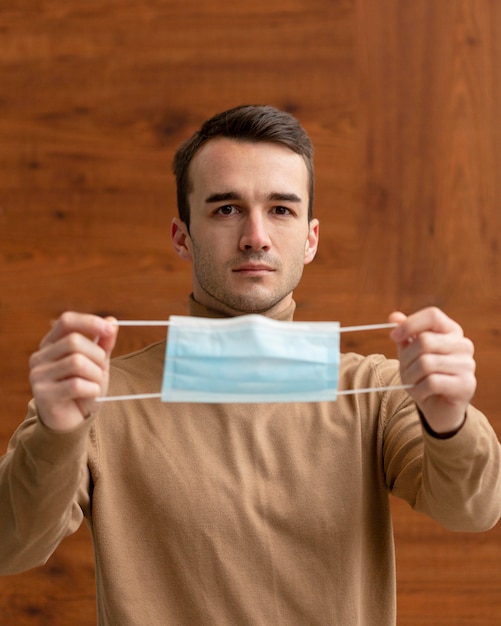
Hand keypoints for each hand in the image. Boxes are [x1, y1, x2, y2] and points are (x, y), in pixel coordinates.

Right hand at [29, 312, 118, 431]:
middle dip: (97, 356)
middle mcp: (40, 357)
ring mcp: (38, 376)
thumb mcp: (97, 363)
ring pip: (76, 362)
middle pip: (74, 342)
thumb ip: (103, 343)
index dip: (90, 322)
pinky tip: (90, 394)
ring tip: (95, 384)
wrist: (72, 422)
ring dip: (96, 374)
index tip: (110, 329)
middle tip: (100, 371)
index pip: (67, 321)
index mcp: (51, 344)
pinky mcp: (43, 395)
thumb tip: (112, 322)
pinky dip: (92, 389)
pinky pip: (76, 385)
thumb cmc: (84, 389)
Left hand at [389, 307, 475, 433]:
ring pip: (426, 363)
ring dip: (410, 376)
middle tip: (404, 370)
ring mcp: (467, 365)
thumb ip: (405, 334)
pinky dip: (419, 390)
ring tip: (412, 383)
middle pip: (425, 341)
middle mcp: (463, 345)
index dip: (410, 324)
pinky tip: (422, 394)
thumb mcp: (410, 352)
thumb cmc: (424, 375)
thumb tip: (394, 317)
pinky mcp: (466, 385)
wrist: (440, 408)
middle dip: (406, 358)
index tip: (394, 336)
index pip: (432, 315)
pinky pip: (432, 382)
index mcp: (451, 331)